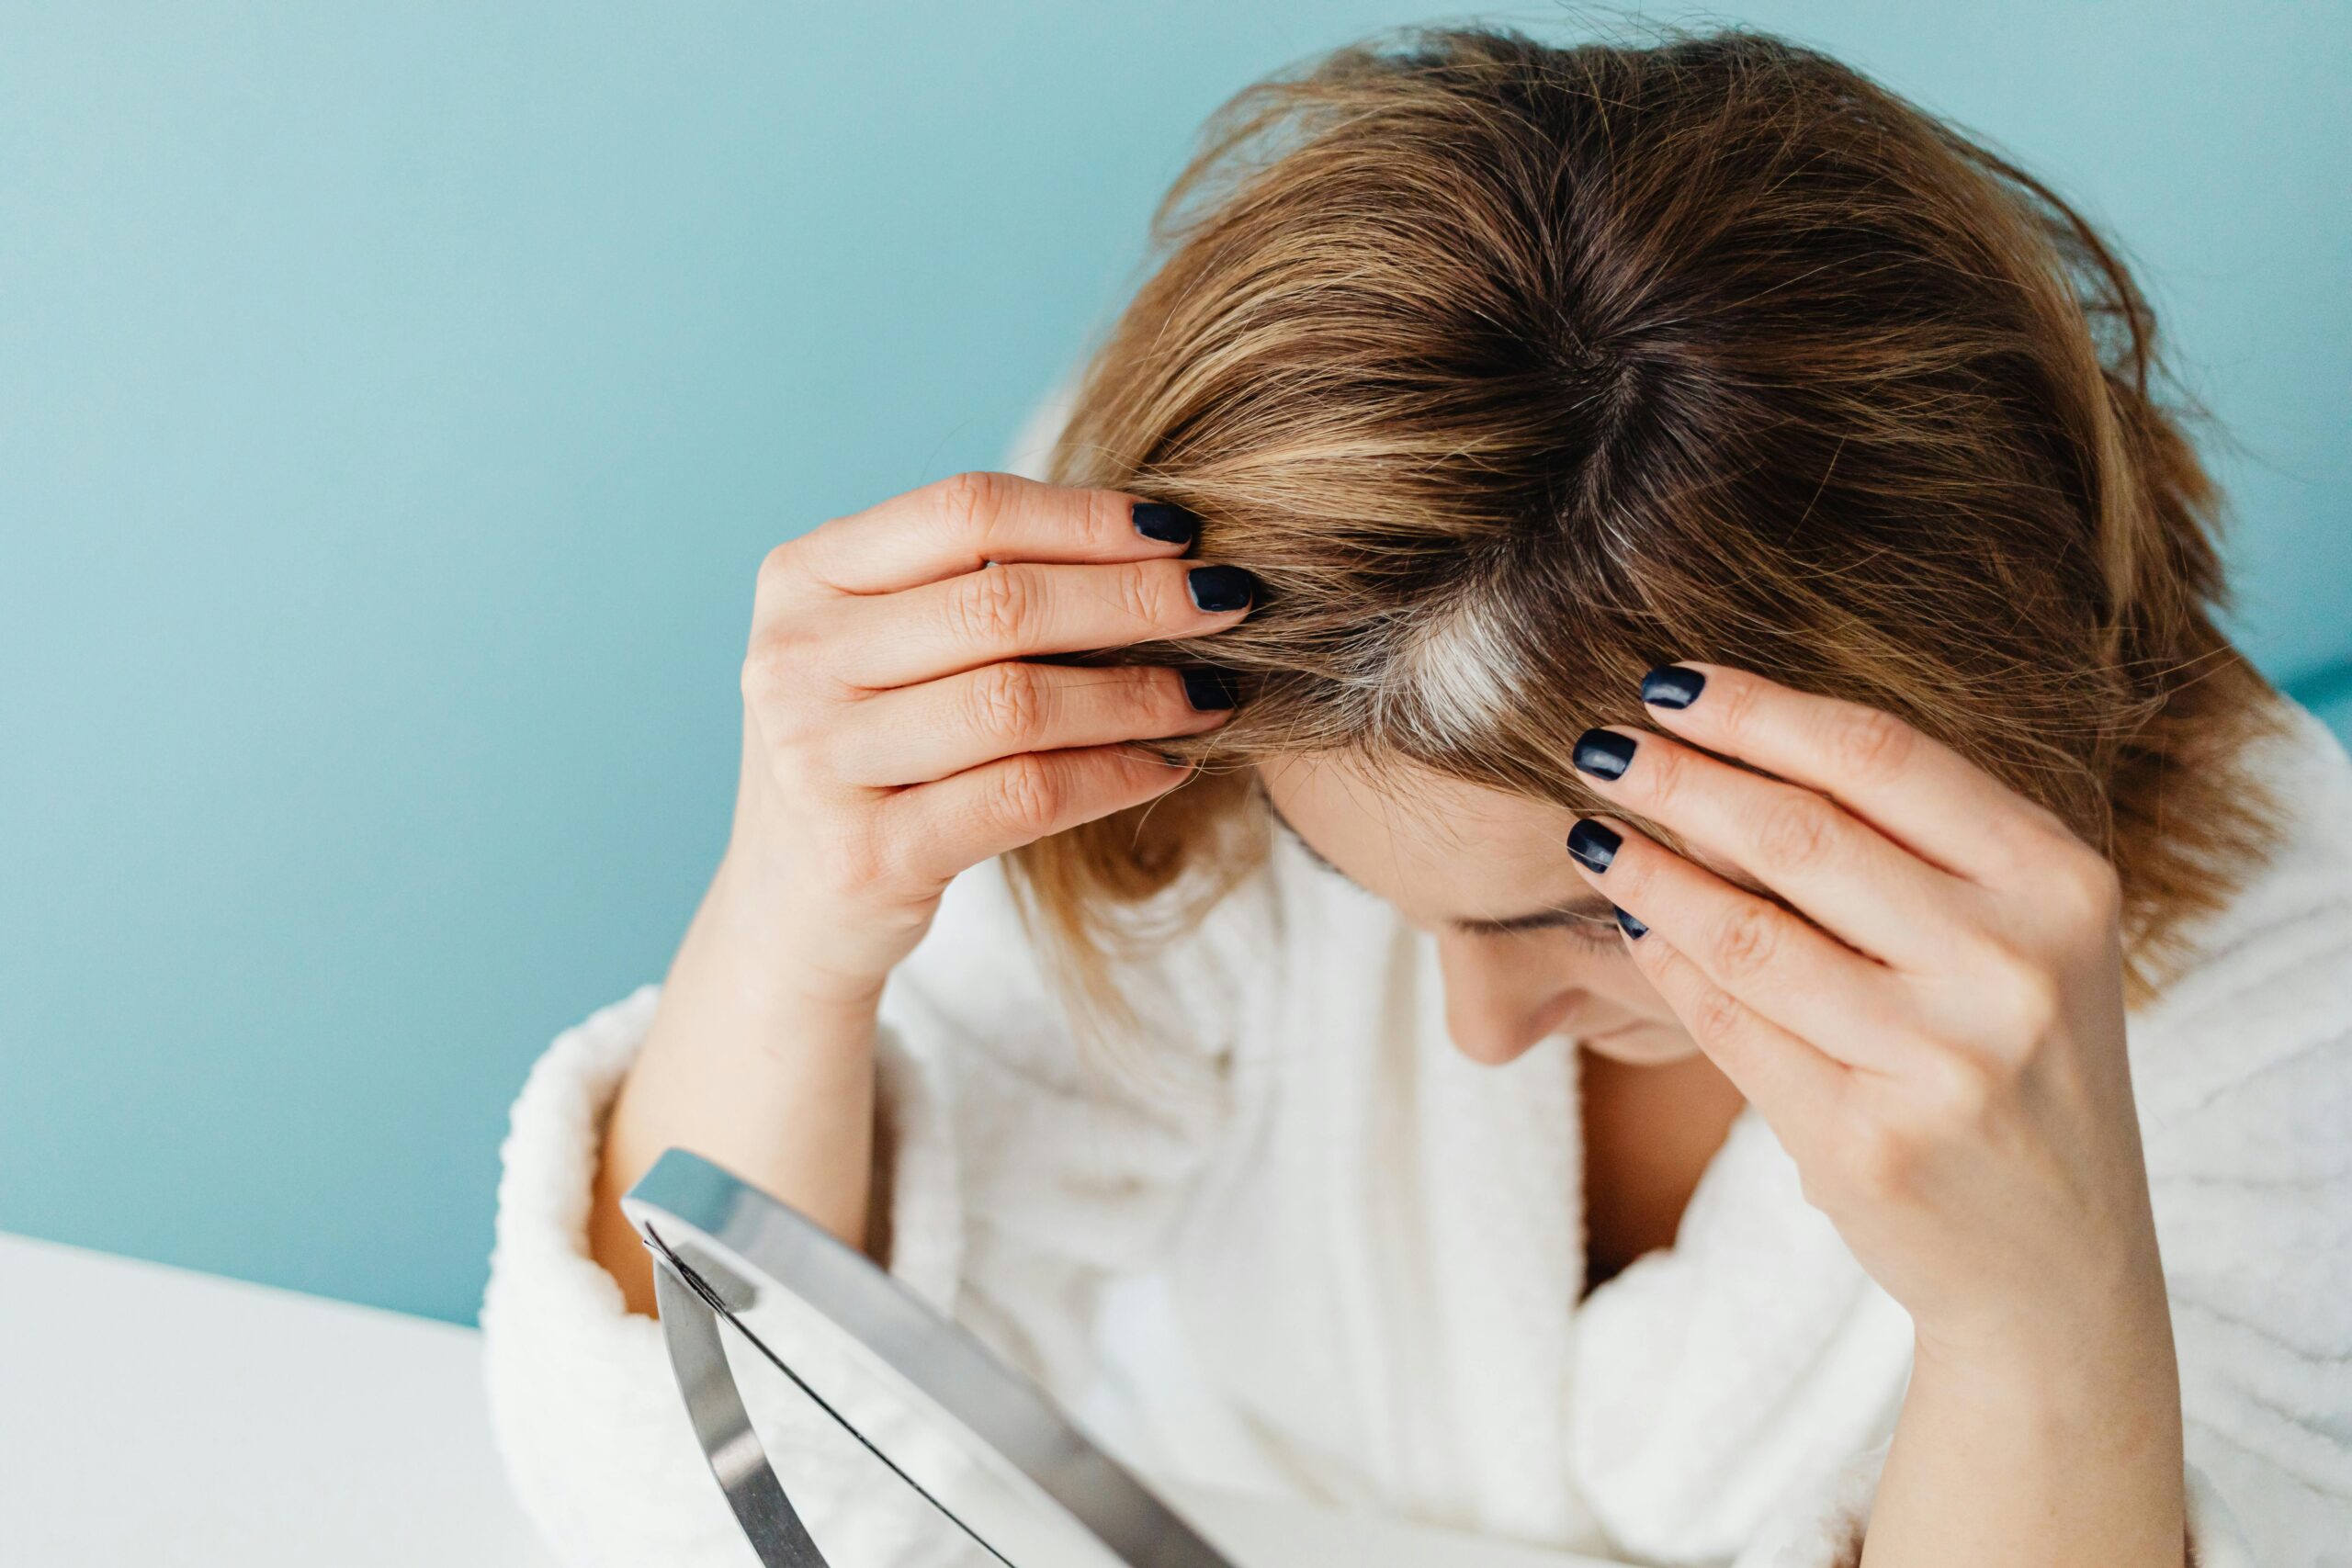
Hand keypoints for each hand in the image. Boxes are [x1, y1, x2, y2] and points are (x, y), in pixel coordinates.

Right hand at [723, 470, 1251, 1006]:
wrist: (790, 909)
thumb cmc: (868, 750)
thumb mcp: (884, 648)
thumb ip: (975, 587)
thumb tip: (1159, 547)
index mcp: (802, 577)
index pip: (964, 512)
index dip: (1085, 517)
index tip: (1182, 530)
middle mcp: (793, 660)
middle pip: (1001, 603)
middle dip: (1136, 599)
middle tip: (1229, 602)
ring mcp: (819, 760)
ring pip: (1020, 703)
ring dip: (1139, 694)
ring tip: (1211, 693)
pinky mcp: (866, 856)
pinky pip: (1023, 797)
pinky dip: (1112, 775)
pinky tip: (1167, 765)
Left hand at [1558, 663, 2168, 1369]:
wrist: (2056, 1265)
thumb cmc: (2017, 1066)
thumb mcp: (2022, 940)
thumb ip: (1919, 847)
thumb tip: (1732, 739)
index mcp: (2059, 884)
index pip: (1881, 758)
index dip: (1757, 708)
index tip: (1666, 680)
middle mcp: (2013, 965)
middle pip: (1800, 832)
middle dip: (1678, 778)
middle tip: (1597, 743)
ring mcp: (1943, 1061)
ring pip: (1745, 930)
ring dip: (1647, 868)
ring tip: (1590, 830)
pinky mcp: (1868, 1143)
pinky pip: (1729, 1024)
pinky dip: (1665, 963)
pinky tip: (1629, 923)